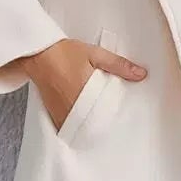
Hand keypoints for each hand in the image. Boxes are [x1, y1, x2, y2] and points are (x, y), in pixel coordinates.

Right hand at [21, 36, 146, 131]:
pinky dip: (76, 125)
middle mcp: (73, 108)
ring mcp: (61, 113)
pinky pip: (68, 126)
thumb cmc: (65, 53)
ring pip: (80, 128)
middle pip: (93, 125)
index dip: (114, 119)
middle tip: (111, 123)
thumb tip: (141, 74)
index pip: (106, 116)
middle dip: (102, 124)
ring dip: (89, 126)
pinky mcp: (53, 113)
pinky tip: (82, 120)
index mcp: (87, 94)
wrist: (38, 53)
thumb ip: (119, 65)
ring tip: (98, 122)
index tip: (121, 120)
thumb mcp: (96, 54)